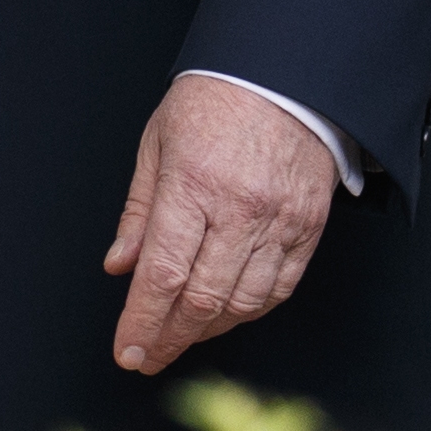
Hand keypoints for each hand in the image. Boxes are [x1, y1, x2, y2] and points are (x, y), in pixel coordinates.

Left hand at [104, 74, 336, 375]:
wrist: (286, 74)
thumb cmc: (216, 100)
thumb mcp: (159, 143)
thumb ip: (140, 211)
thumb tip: (120, 266)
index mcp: (193, 183)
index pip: (164, 275)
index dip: (142, 323)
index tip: (128, 352)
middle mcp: (240, 207)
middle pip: (202, 299)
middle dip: (170, 338)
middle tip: (149, 355)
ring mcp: (280, 219)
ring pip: (244, 302)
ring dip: (209, 330)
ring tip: (184, 334)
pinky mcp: (309, 225)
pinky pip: (281, 287)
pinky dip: (251, 310)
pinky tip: (227, 313)